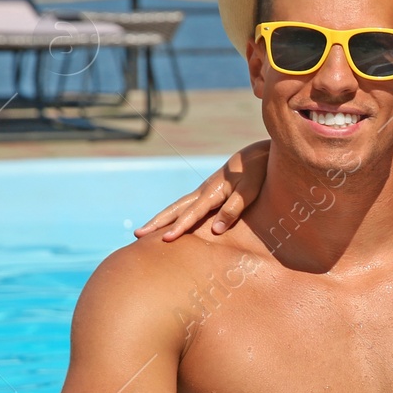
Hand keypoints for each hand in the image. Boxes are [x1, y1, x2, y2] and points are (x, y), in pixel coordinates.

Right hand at [135, 141, 269, 240]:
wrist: (255, 153)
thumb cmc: (255, 172)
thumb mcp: (249, 191)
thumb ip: (233, 209)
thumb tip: (216, 230)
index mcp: (212, 193)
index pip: (192, 214)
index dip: (179, 227)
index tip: (165, 239)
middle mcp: (202, 192)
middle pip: (175, 209)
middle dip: (157, 223)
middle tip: (137, 235)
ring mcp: (203, 192)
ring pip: (177, 207)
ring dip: (161, 219)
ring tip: (144, 231)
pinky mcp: (207, 192)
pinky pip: (185, 206)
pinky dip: (173, 215)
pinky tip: (168, 222)